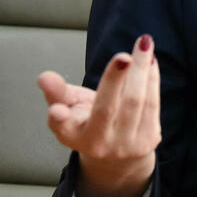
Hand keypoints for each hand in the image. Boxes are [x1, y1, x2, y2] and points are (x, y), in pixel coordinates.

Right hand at [37, 34, 160, 196]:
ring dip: (141, 70)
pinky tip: (151, 60)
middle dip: (115, 80)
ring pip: (135, 102)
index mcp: (73, 135)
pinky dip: (152, 79)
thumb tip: (44, 77)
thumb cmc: (87, 121)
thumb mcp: (68, 107)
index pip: (63, 127)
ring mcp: (125, 145)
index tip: (57, 111)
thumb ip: (57, 92)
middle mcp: (99, 144)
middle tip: (123, 56)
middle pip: (107, 108)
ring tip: (144, 44)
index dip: (59, 119)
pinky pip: (152, 104)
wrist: (119, 153)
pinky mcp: (148, 140)